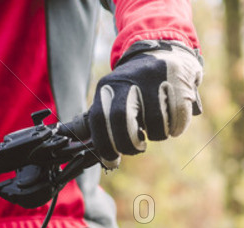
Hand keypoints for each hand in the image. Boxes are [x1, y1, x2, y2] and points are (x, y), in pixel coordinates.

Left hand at [86, 40, 202, 166]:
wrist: (163, 51)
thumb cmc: (132, 85)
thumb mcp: (109, 95)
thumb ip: (92, 118)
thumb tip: (64, 135)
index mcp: (108, 86)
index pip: (100, 120)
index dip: (104, 146)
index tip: (111, 161)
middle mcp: (130, 81)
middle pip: (123, 123)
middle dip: (129, 145)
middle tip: (136, 147)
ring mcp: (156, 82)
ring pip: (156, 128)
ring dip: (158, 135)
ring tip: (157, 125)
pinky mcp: (179, 86)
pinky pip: (177, 123)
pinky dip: (176, 128)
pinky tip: (172, 117)